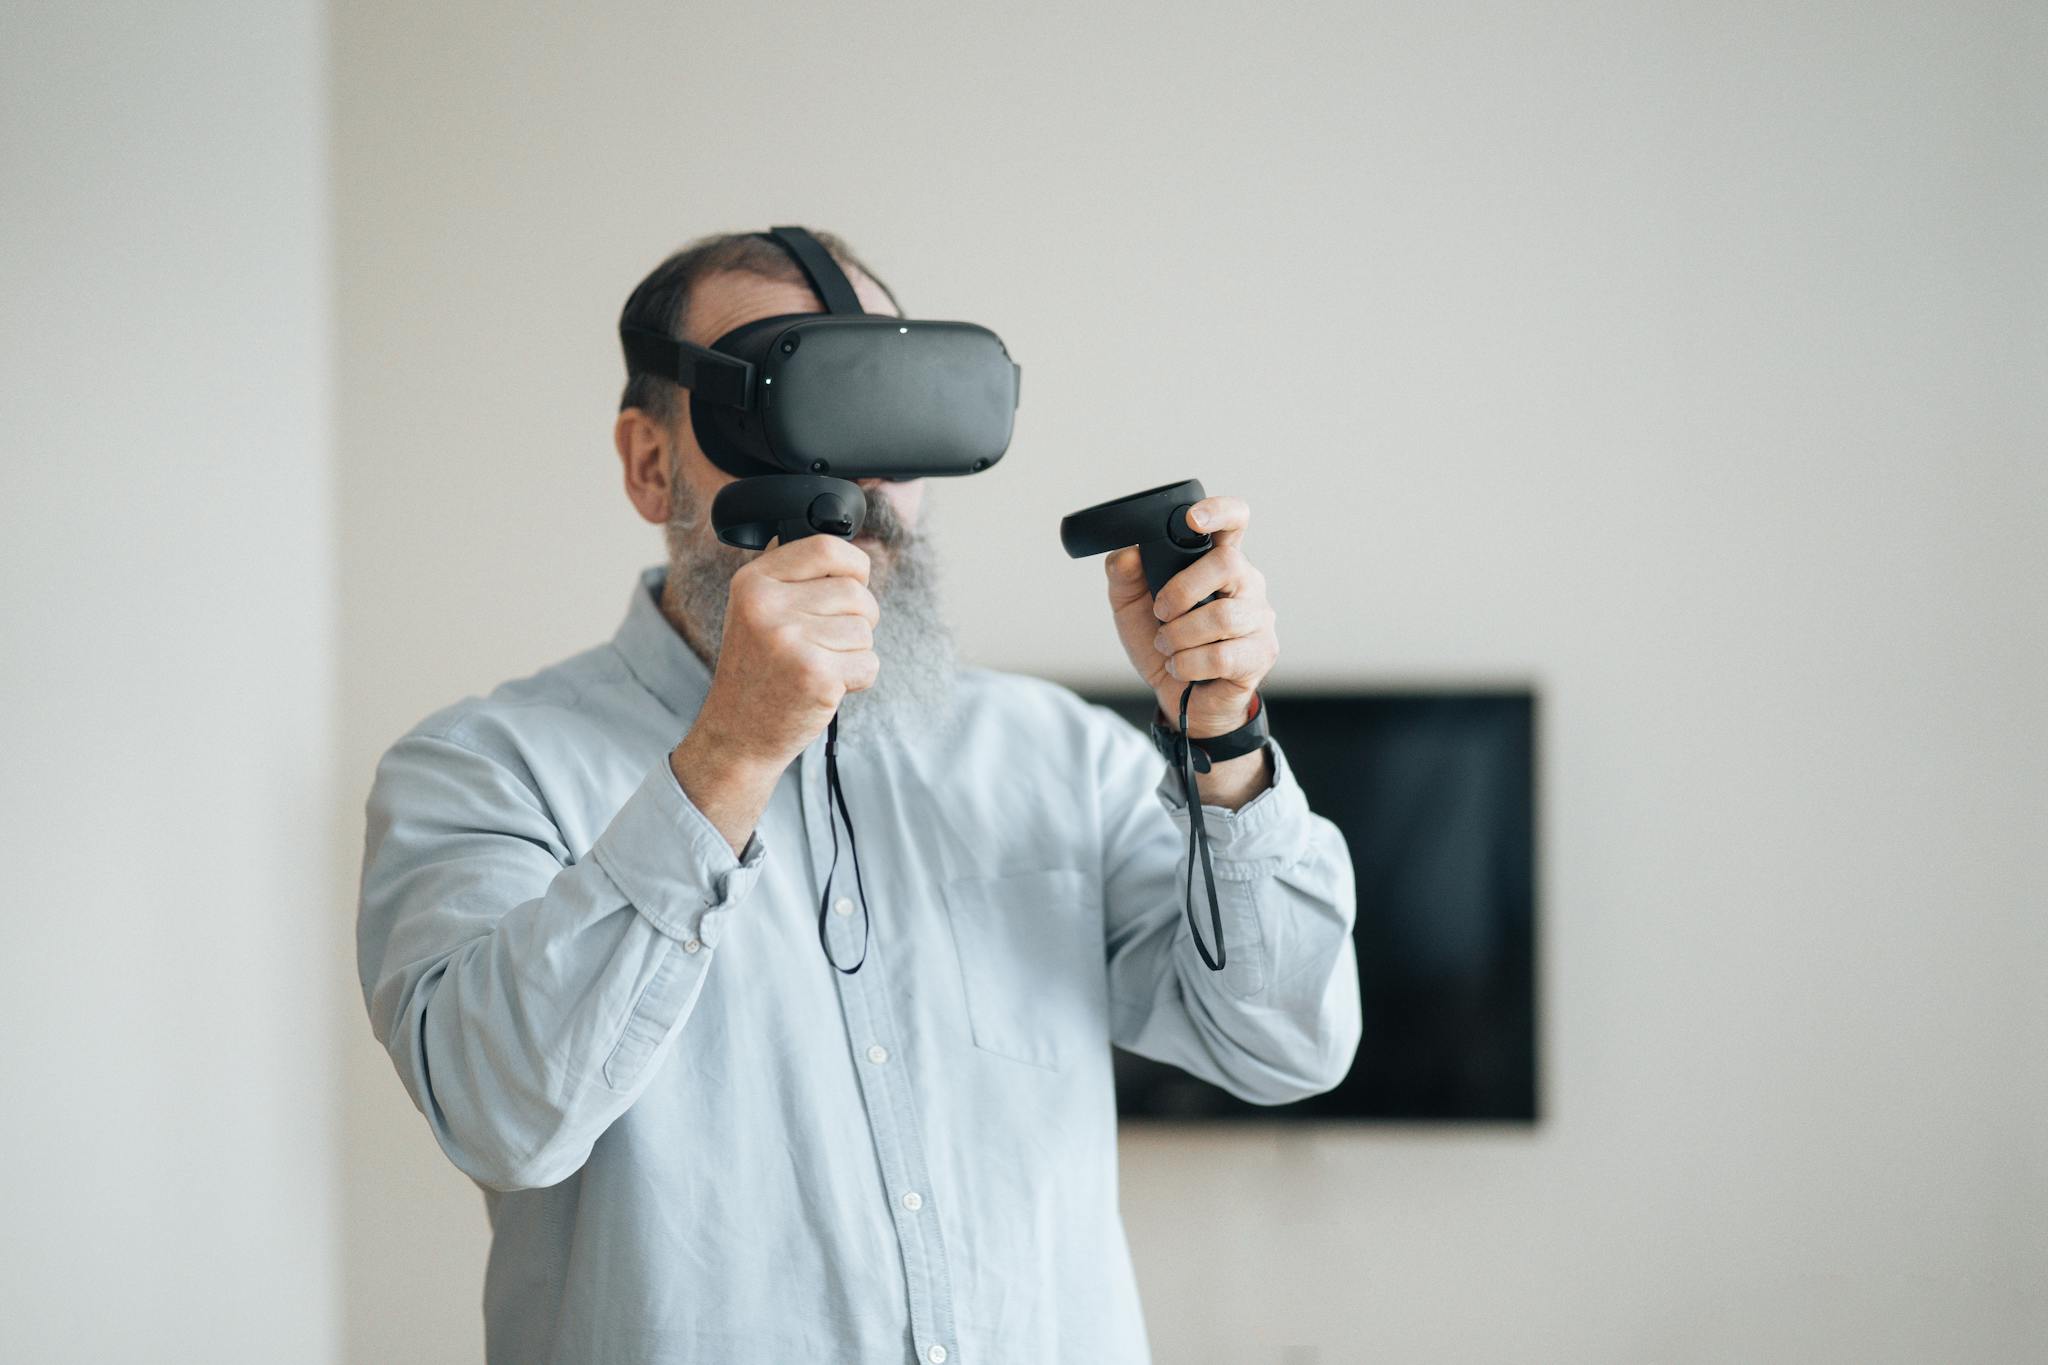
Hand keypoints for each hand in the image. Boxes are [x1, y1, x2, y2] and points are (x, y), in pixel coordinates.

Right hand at [687, 533, 880, 772]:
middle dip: (859, 617)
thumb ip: (791, 576)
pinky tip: (826, 685)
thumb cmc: (757, 670)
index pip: (827, 547)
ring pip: (865, 629)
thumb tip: (841, 548)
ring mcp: (791, 640)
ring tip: (821, 664)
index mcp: (754, 581)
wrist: (738, 733)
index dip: (854, 565)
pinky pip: (869, 662)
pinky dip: (858, 678)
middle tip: (830, 641)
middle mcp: (768, 605)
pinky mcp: (815, 674)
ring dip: (855, 651)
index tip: (852, 583)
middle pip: (855, 592)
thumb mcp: (755, 611)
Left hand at [1104, 494, 1277, 739]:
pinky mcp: (1261, 654)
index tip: (1192, 520)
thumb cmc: (1163, 644)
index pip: (1235, 520)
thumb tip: (1126, 554)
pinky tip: (1180, 667)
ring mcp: (1259, 619)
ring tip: (1167, 646)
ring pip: (1223, 616)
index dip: (1219, 511)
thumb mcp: (1131, 608)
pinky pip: (1223, 655)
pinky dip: (1189, 663)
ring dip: (1181, 635)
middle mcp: (1247, 584)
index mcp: (1218, 562)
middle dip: (1182, 590)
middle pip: (1227, 564)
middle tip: (1160, 612)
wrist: (1179, 698)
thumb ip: (1123, 577)